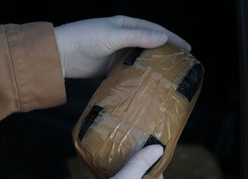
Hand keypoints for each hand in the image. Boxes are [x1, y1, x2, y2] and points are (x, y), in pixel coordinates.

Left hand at [54, 15, 190, 77]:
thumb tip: (163, 37)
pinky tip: (148, 84)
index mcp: (125, 25)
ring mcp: (118, 54)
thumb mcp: (113, 35)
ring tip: (169, 76)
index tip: (187, 48)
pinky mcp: (111, 68)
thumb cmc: (85, 38)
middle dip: (166, 53)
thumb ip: (138, 37)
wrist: (60, 55)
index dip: (172, 38)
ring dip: (154, 66)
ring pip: (141, 59)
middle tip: (182, 64)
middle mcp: (124, 38)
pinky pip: (130, 71)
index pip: (155, 30)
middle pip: (150, 45)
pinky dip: (139, 76)